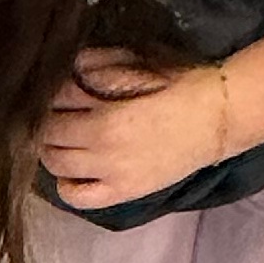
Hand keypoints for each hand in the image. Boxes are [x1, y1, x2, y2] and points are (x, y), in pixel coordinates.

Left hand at [33, 49, 236, 211]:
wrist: (217, 118)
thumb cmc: (178, 85)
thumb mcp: (137, 65)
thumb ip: (98, 65)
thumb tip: (67, 67)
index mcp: (105, 115)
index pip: (54, 103)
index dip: (50, 93)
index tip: (54, 89)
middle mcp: (102, 149)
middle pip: (48, 136)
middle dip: (46, 121)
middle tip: (56, 112)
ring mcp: (110, 174)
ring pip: (56, 165)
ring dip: (52, 148)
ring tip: (62, 137)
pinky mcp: (122, 192)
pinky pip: (77, 197)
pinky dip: (66, 184)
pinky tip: (72, 169)